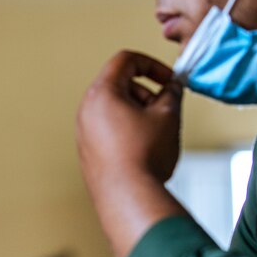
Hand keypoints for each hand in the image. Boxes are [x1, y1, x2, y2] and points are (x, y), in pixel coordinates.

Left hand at [75, 51, 187, 256]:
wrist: (127, 196)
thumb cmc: (145, 155)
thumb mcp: (168, 116)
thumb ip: (172, 93)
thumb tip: (172, 87)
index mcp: (102, 94)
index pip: (125, 60)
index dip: (152, 64)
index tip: (169, 80)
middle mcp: (86, 110)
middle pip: (118, 84)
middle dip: (146, 91)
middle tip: (165, 110)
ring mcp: (83, 131)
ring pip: (114, 108)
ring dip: (138, 111)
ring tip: (156, 132)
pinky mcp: (87, 151)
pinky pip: (108, 129)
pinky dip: (127, 129)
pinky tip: (144, 149)